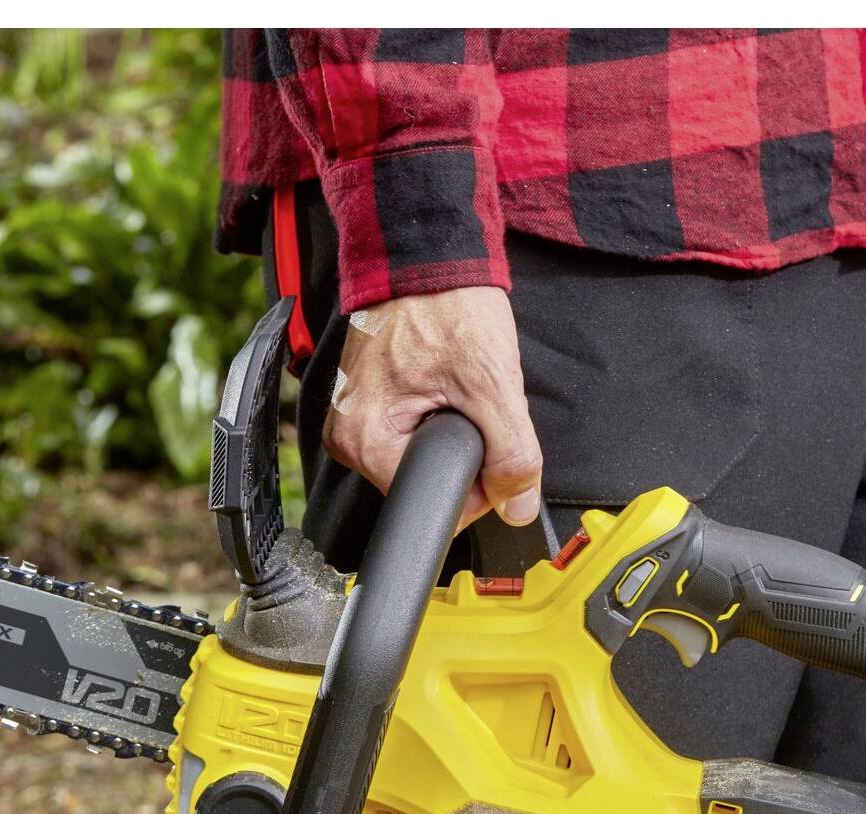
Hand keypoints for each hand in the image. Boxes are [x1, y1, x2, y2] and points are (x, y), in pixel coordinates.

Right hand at [324, 285, 542, 530]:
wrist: (424, 257)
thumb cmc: (446, 305)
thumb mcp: (492, 384)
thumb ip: (511, 453)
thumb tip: (518, 505)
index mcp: (365, 442)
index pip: (432, 501)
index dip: (475, 486)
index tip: (490, 445)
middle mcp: (347, 438)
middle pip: (424, 480)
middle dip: (462, 452)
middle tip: (468, 399)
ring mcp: (353, 419)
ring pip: (420, 456)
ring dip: (450, 430)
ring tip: (453, 384)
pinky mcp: (365, 403)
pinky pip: (410, 430)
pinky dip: (436, 412)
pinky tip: (440, 380)